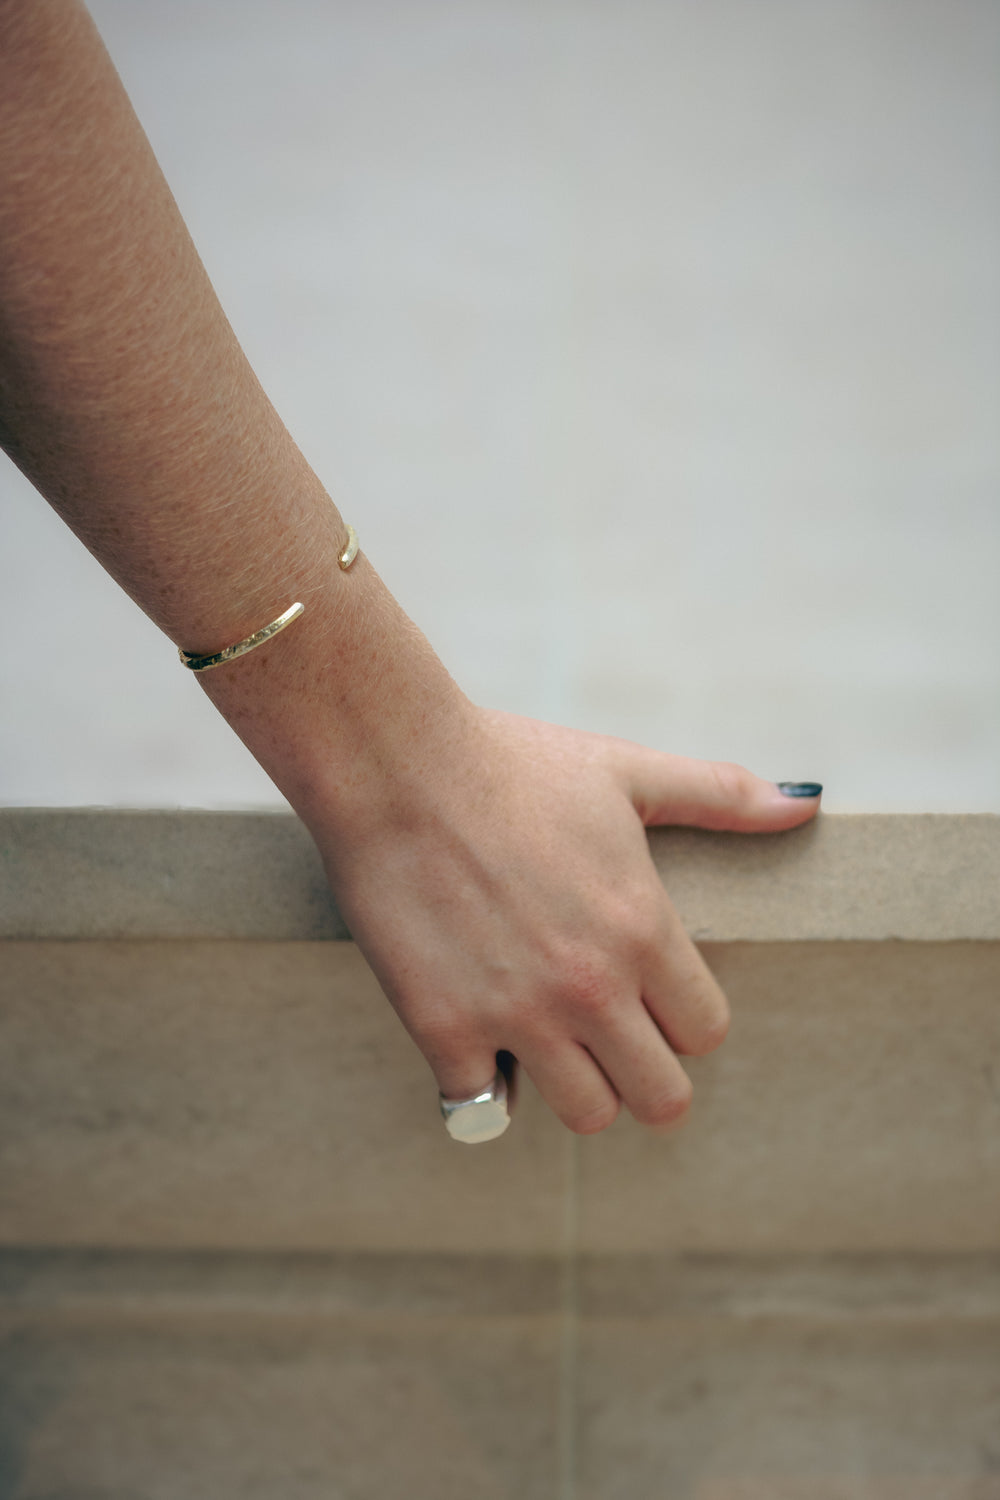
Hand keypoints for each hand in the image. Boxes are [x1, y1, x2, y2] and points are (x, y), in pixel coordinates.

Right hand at [310, 707, 820, 1134]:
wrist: (395, 763)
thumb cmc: (512, 762)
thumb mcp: (626, 772)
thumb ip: (719, 797)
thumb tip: (803, 806)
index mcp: (643, 928)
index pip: (707, 1032)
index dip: (683, 1018)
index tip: (650, 996)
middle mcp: (591, 984)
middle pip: (662, 1098)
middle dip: (645, 1074)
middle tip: (609, 1040)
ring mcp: (517, 1014)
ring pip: (586, 1114)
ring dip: (572, 1085)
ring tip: (546, 1041)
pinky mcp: (443, 1028)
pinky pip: (483, 1107)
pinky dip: (482, 1086)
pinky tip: (475, 1042)